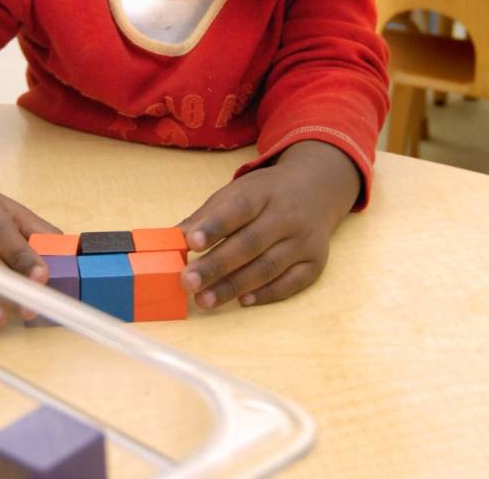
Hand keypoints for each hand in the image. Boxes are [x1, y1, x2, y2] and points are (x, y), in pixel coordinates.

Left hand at [177, 142, 360, 308]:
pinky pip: (291, 283)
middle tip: (189, 282)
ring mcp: (303, 240)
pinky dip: (265, 294)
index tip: (190, 242)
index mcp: (262, 193)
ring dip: (235, 286)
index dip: (214, 227)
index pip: (237, 209)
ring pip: (268, 267)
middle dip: (217, 265)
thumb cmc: (265, 194)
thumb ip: (205, 216)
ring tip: (205, 300)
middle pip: (250, 243)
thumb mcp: (236, 193)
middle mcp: (286, 216)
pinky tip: (242, 301)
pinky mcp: (315, 262)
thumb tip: (172, 238)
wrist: (316, 188)